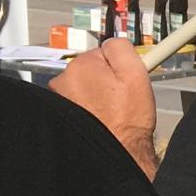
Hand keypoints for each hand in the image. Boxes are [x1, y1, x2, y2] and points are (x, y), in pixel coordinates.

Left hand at [50, 38, 158, 177]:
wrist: (115, 152)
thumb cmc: (127, 119)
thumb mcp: (136, 74)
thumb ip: (122, 48)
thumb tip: (113, 43)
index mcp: (82, 65)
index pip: (104, 53)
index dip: (119, 67)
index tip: (126, 79)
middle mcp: (64, 78)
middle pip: (91, 69)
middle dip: (105, 80)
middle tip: (121, 99)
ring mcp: (58, 97)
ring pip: (83, 86)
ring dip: (95, 95)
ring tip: (110, 112)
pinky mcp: (59, 113)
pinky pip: (76, 102)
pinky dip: (86, 108)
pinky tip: (99, 119)